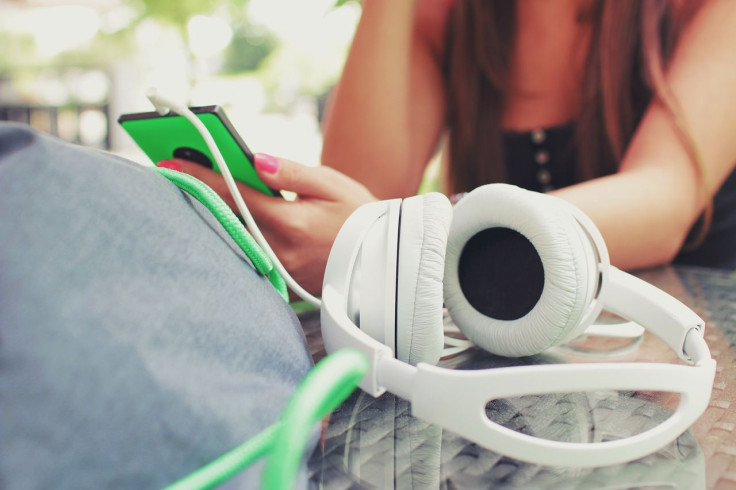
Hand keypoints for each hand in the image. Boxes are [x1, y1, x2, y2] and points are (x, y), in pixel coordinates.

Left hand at [157, 154, 376, 295]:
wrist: (382, 260)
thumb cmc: (361, 217)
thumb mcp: (331, 184)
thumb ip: (290, 172)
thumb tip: (253, 159)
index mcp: (290, 221)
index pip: (233, 193)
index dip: (199, 176)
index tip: (167, 162)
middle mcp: (278, 248)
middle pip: (223, 217)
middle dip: (194, 194)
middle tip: (164, 174)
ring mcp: (277, 267)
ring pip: (230, 236)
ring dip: (207, 213)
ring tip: (185, 192)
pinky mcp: (281, 279)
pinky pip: (245, 253)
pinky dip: (227, 233)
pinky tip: (216, 220)